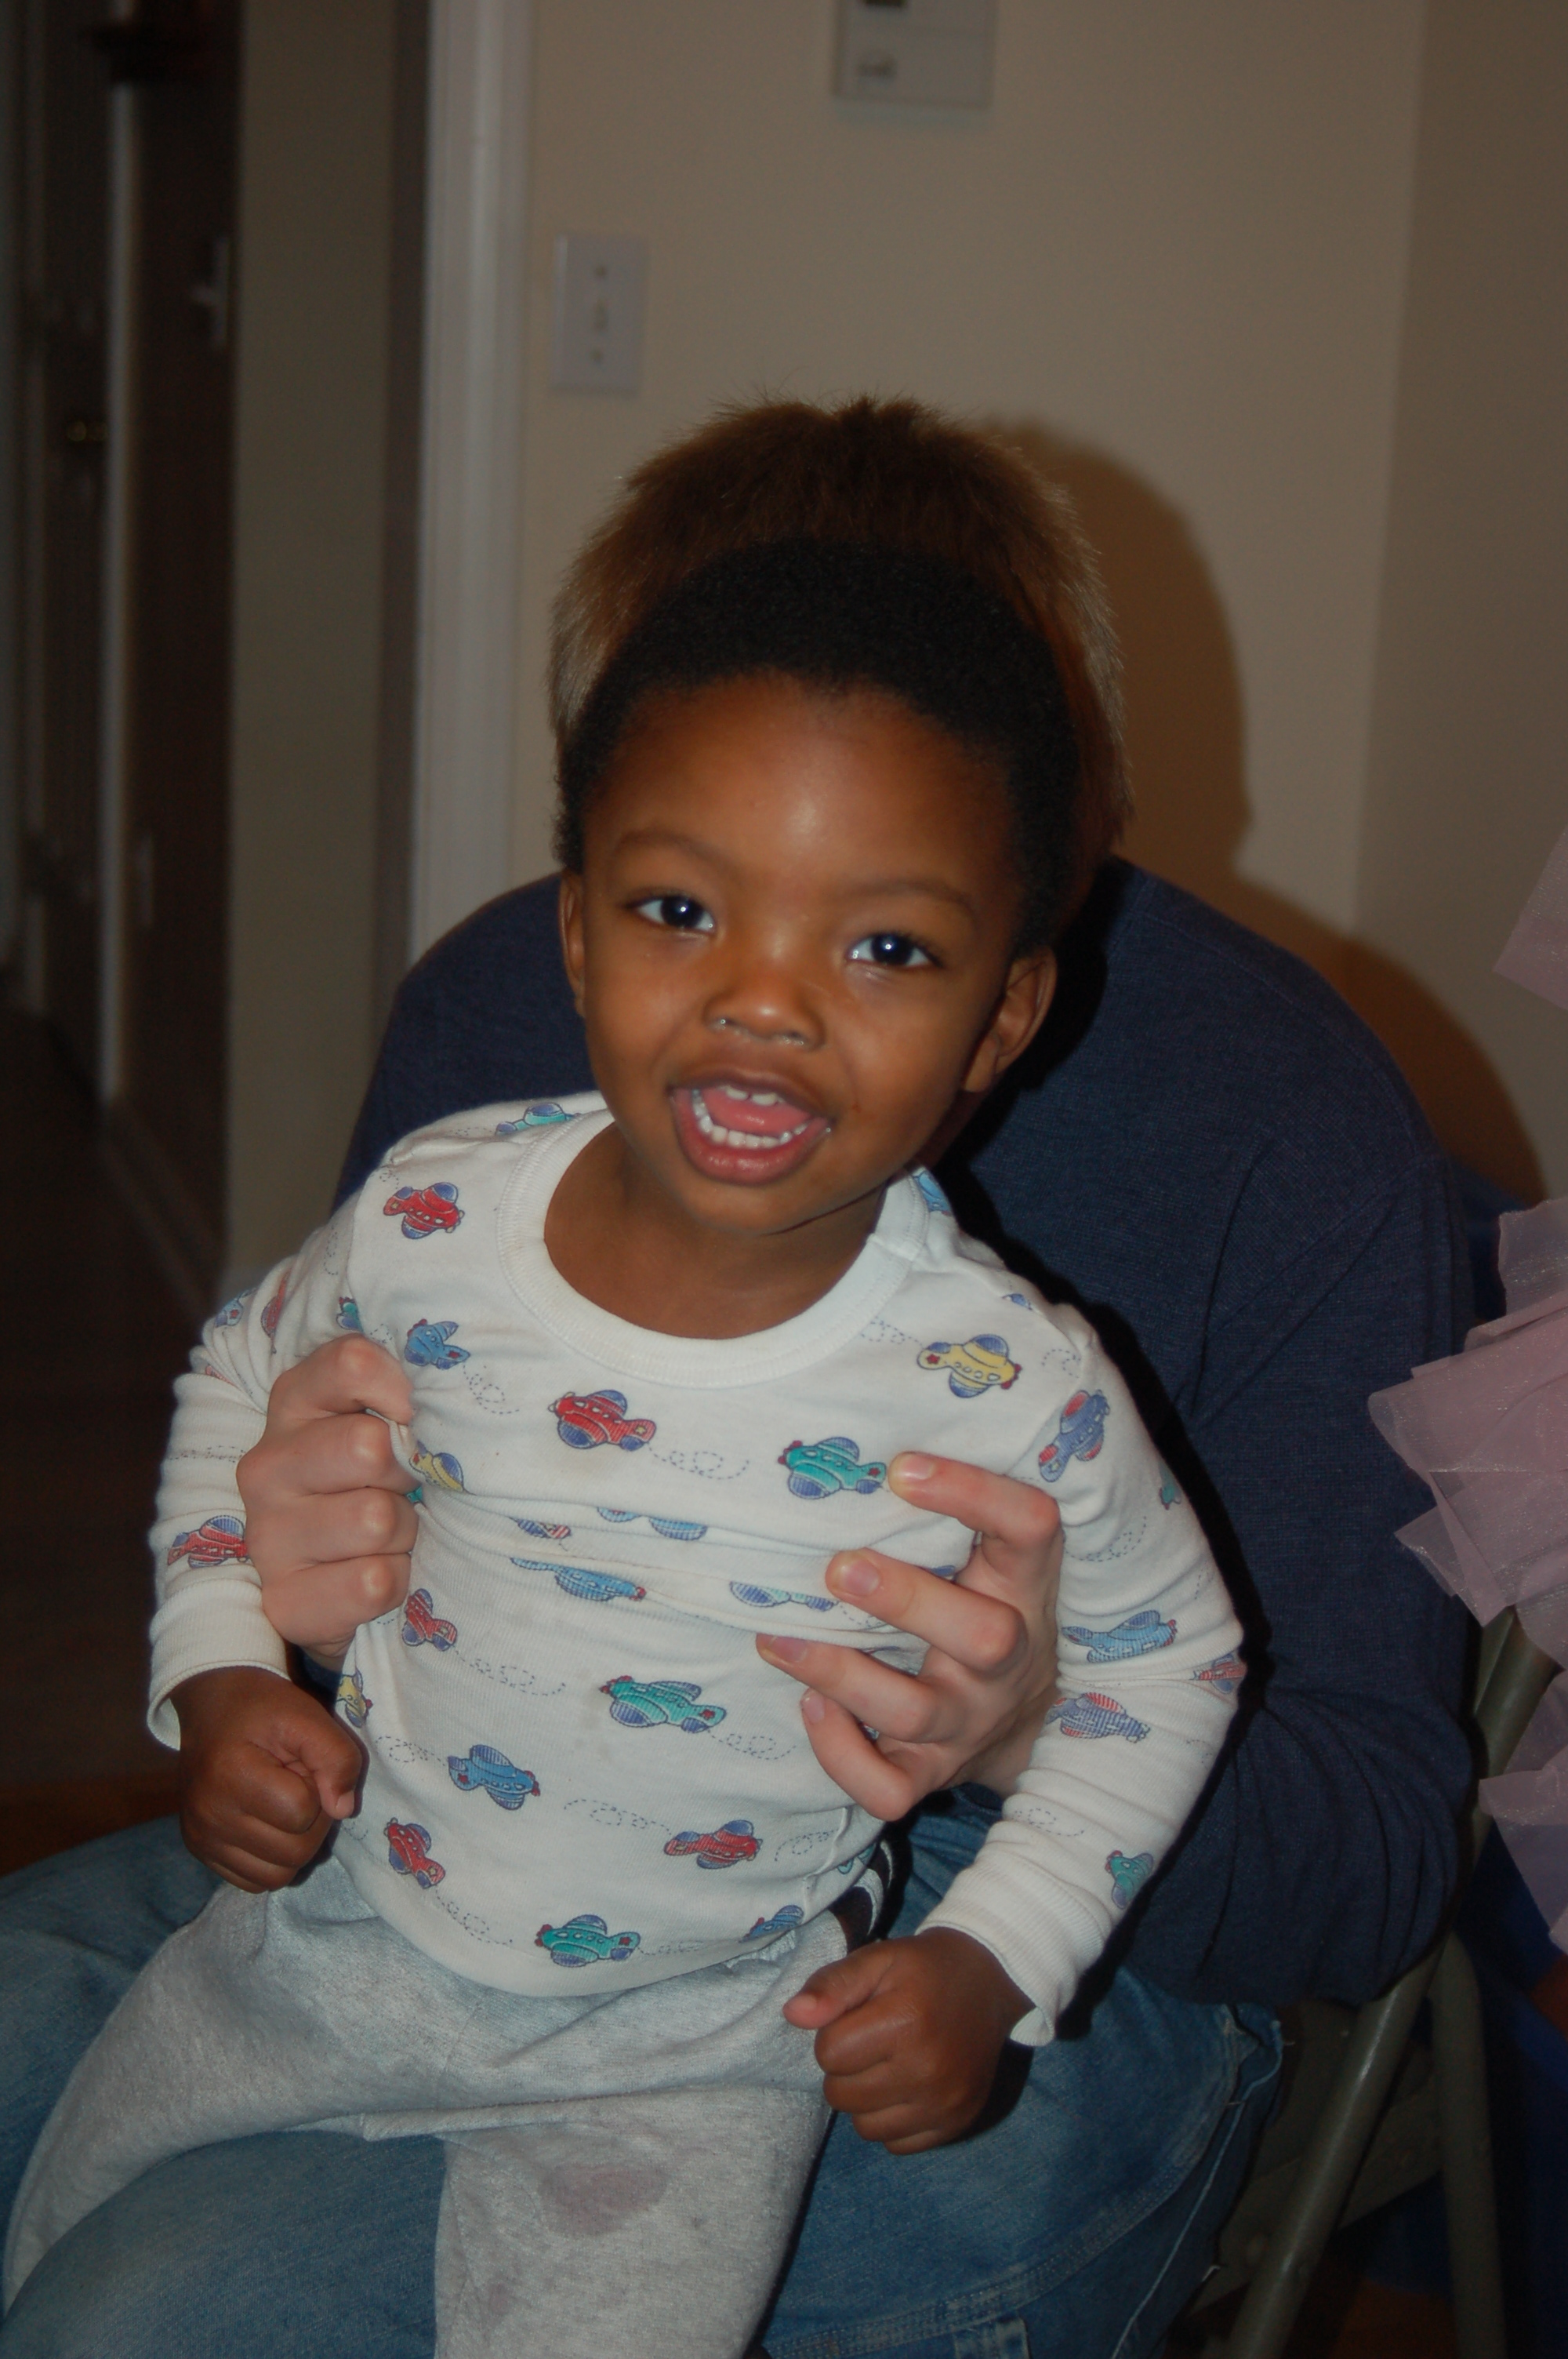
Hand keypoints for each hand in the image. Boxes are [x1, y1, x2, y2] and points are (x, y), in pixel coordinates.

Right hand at [173, 1666, 362, 1890]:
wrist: (213, 1706)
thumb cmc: (263, 1709)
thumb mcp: (307, 1716)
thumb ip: (337, 1756)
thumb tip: (343, 1810)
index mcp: (230, 1775)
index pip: (301, 1811)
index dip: (316, 1786)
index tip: (301, 1763)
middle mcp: (208, 1816)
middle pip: (295, 1851)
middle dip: (311, 1819)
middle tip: (296, 1784)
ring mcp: (201, 1839)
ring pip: (277, 1876)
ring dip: (294, 1844)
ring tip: (281, 1805)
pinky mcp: (200, 1852)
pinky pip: (254, 1882)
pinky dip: (271, 1860)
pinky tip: (267, 1824)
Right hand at [238, 1335, 416, 1665]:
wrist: (344, 1581)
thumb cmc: (380, 1482)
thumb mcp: (388, 1420)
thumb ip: (405, 1388)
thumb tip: (447, 1389)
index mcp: (295, 1401)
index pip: (351, 1363)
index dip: (402, 1388)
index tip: (415, 1416)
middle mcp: (267, 1464)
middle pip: (368, 1445)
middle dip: (407, 1473)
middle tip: (403, 1489)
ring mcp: (266, 1535)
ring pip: (374, 1518)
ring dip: (404, 1532)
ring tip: (392, 1535)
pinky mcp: (283, 1599)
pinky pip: (371, 1582)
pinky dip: (396, 1582)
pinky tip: (379, 1574)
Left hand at [756, 1453, 1061, 1817]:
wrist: (1026, 1724)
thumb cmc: (984, 1603)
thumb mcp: (993, 1555)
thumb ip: (952, 1506)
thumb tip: (853, 1430)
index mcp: (1025, 1585)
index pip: (1030, 1529)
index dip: (975, 1495)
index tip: (902, 1467)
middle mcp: (1007, 1659)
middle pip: (984, 1637)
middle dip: (908, 1602)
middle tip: (839, 1568)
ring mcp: (970, 1722)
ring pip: (918, 1713)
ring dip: (842, 1674)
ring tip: (778, 1639)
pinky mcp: (932, 1774)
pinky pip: (889, 1789)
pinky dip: (841, 1755)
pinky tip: (809, 1705)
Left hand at [783, 1927, 1029, 2151]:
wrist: (988, 1983)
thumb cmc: (923, 1970)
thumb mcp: (877, 1960)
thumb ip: (833, 1985)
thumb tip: (793, 2014)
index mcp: (905, 2021)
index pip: (828, 2053)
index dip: (835, 2033)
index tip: (860, 2018)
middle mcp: (927, 2070)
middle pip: (840, 2095)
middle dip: (847, 2067)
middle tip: (874, 2041)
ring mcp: (944, 2104)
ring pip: (864, 2127)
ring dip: (865, 2099)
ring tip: (888, 2065)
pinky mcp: (956, 2125)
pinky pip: (895, 2144)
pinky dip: (892, 2120)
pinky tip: (908, 2088)